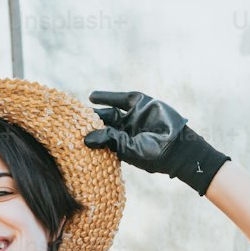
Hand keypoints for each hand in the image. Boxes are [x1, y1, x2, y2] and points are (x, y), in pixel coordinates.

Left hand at [83, 90, 229, 195]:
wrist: (179, 144)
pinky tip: (92, 96)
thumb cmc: (153, 154)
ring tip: (78, 108)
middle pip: (102, 124)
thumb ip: (109, 140)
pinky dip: (107, 97)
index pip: (99, 139)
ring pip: (109, 111)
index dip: (86, 136)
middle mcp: (124, 131)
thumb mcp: (129, 148)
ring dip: (95, 110)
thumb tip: (86, 138)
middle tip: (70, 119)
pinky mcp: (140, 104)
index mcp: (120, 146)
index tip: (70, 133)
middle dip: (88, 121)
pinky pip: (120, 99)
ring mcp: (132, 117)